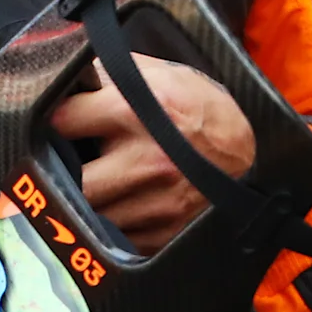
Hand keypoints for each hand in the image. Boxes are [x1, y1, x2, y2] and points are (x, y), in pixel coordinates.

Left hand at [52, 55, 255, 248]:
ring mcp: (155, 204)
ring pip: (90, 216)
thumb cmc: (203, 110)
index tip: (63, 125)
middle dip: (64, 173)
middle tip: (69, 164)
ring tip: (98, 184)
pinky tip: (122, 204)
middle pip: (71, 181)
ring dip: (86, 203)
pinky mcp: (163, 235)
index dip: (57, 121)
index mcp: (132, 112)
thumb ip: (110, 73)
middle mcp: (142, 161)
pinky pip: (116, 239)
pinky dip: (112, 224)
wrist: (254, 155)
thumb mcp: (161, 74)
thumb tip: (69, 74)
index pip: (63, 120)